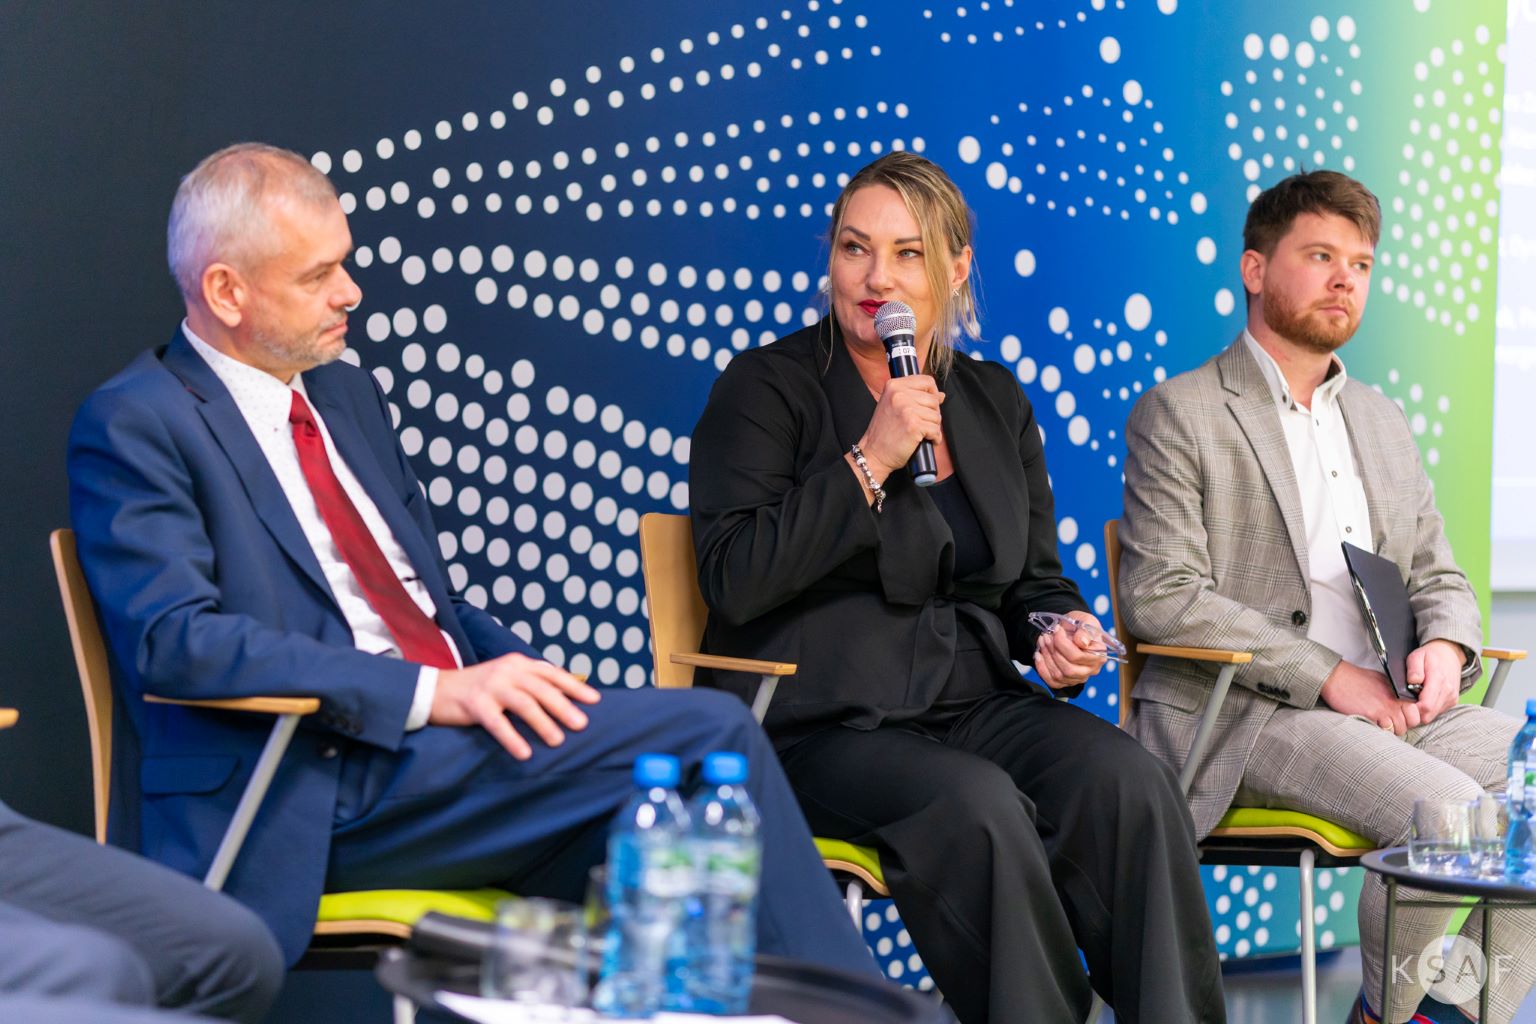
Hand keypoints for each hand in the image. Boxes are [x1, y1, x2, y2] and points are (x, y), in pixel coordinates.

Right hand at [430, 652, 600, 759]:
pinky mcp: (474, 703)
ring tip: (558, 741)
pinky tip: (524, 752)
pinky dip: (512, 738)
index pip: (551, 673)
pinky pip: (497, 723)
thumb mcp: (507, 679)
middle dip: (564, 706)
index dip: (574, 686)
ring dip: (543, 723)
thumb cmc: (478, 689)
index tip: (595, 700)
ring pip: (524, 703)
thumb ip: (531, 685)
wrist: (435, 690)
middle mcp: (507, 671)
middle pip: (541, 688)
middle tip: (582, 724)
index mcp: (518, 664)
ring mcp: (491, 685)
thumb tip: (564, 701)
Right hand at [856, 375, 944, 478]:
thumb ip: (915, 396)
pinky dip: (934, 438)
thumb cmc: (883, 432)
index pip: (927, 381)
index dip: (933, 393)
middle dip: (933, 414)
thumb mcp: (894, 406)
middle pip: (934, 400)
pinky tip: (924, 440)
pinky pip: (936, 430)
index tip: (929, 405)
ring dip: (933, 427)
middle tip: (921, 423)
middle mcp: (899, 394)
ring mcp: (906, 409)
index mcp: (894, 386)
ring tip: (920, 433)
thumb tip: (940, 395)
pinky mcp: (913, 425)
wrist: (874, 453)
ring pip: (937, 415)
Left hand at [1033, 611, 1108, 689]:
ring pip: (1059, 676)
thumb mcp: (1084, 620)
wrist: (1072, 629)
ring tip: (1042, 642)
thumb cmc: (1080, 625)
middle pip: (1068, 669)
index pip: (1078, 657)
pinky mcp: (1068, 681)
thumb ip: (1085, 630)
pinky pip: (1053, 682)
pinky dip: (1042, 669)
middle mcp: (1092, 670)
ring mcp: (1080, 677)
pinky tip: (1039, 655)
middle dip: (1053, 652)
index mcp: (1099, 654)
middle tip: (1046, 636)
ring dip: (1046, 657)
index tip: (1056, 630)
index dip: (1062, 644)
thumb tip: (1082, 642)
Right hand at [1319, 659, 1415, 734]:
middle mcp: (1396, 699)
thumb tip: (1403, 704)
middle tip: (1389, 722)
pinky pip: (1384, 731)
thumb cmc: (1356, 679)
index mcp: (1399, 690)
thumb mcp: (1382, 681)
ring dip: (1390, 729)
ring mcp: (1386, 708)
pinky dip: (1379, 730)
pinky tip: (1371, 723)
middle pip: (1411, 722)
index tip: (1401, 717)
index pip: (1417, 711)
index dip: (1410, 717)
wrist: (1337, 678)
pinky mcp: (1373, 715)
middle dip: (1402, 725)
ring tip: (1378, 723)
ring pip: (1399, 729)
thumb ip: (1395, 692)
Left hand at [1410, 639, 1464, 723]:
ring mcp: (1452, 697)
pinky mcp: (1453, 701)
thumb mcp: (1417, 656)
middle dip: (1415, 712)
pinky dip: (1430, 708)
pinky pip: (1438, 711)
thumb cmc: (1430, 655)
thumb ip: (1414, 669)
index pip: (1426, 706)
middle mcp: (1448, 691)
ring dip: (1422, 711)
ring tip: (1415, 698)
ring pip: (1433, 715)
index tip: (1403, 704)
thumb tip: (1413, 681)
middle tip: (1406, 703)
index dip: (1412, 709)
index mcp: (1438, 680)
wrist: (1449, 654)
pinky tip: (1424, 698)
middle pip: (1429, 714)